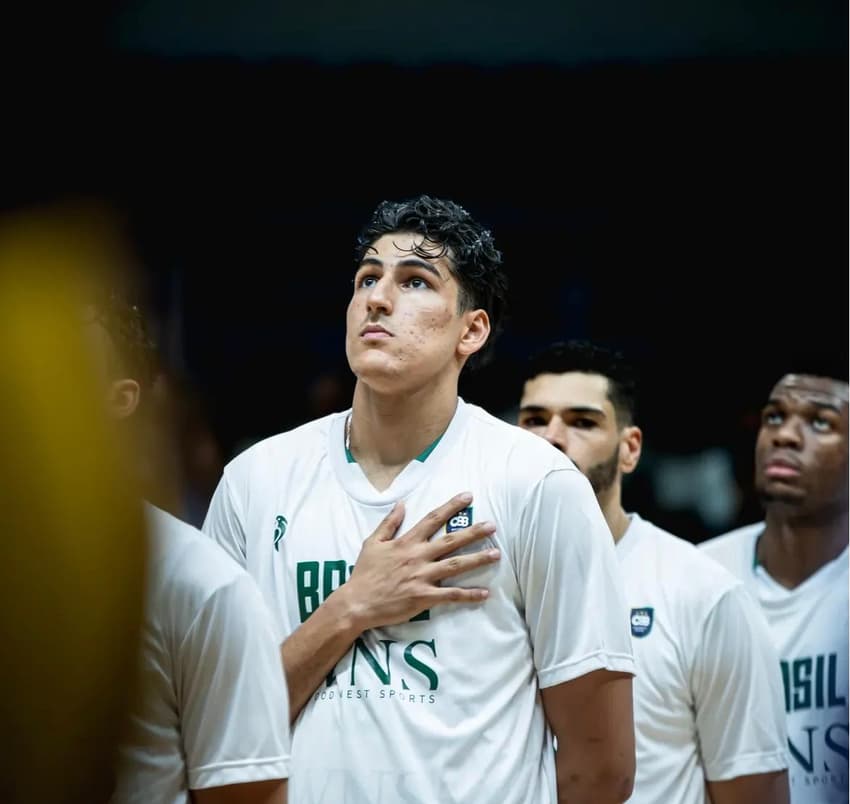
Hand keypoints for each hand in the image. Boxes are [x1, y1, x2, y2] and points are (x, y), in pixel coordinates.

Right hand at [343, 493, 498, 629]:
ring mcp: (422, 577)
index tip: (468, 496)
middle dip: (473, 532)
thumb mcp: (373, 542)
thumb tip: (402, 503)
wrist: (356, 603)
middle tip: (492, 525)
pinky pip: (450, 595)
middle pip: (450, 541)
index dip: (451, 506)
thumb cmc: (364, 573)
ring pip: (455, 565)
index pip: (433, 519)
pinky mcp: (423, 597)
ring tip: (496, 553)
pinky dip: (468, 594)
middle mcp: (417, 557)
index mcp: (406, 542)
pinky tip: (484, 593)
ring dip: (477, 559)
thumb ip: (389, 523)